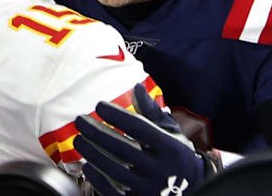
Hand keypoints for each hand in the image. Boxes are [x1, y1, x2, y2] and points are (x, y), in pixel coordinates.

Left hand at [74, 84, 206, 194]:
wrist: (192, 189)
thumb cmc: (176, 155)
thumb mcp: (171, 132)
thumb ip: (152, 112)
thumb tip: (136, 87)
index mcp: (171, 148)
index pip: (140, 128)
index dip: (117, 115)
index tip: (99, 105)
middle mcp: (161, 169)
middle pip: (123, 149)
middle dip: (97, 133)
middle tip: (80, 121)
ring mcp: (150, 189)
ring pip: (114, 171)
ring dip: (92, 153)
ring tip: (79, 140)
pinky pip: (113, 192)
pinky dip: (98, 179)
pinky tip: (87, 165)